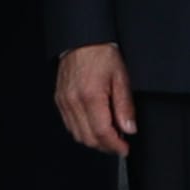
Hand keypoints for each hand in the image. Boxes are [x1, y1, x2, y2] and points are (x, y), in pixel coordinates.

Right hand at [55, 42, 138, 157]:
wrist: (81, 41)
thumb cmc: (101, 55)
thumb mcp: (121, 78)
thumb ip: (125, 106)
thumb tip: (129, 128)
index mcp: (91, 96)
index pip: (102, 133)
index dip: (115, 145)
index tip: (125, 149)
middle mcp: (74, 102)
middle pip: (88, 138)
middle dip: (105, 146)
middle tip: (119, 145)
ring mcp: (64, 102)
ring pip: (77, 134)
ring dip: (94, 140)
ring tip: (109, 136)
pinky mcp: (59, 100)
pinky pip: (69, 125)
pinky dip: (82, 131)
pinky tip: (94, 126)